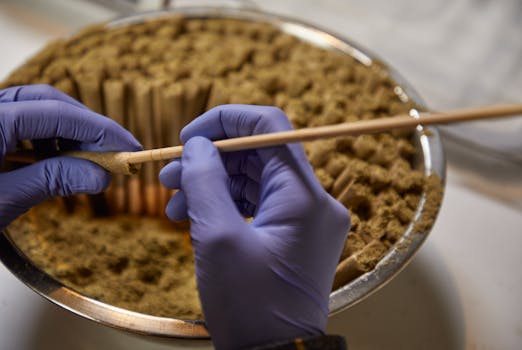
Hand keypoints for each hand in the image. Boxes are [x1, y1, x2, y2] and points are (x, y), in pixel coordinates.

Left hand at [0, 85, 140, 229]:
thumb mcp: (3, 200)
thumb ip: (51, 180)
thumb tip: (101, 176)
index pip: (58, 114)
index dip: (100, 130)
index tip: (129, 146)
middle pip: (49, 101)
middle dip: (87, 125)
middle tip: (114, 151)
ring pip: (36, 107)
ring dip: (67, 130)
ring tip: (88, 159)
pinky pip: (22, 119)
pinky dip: (46, 135)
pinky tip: (58, 158)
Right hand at [160, 105, 349, 348]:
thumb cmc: (248, 305)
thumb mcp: (216, 238)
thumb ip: (205, 181)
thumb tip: (198, 145)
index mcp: (304, 196)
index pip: (269, 126)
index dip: (225, 121)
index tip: (188, 137)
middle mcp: (315, 201)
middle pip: (259, 153)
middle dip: (211, 158)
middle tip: (168, 175)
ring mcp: (308, 219)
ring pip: (256, 179)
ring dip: (214, 183)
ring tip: (174, 202)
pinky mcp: (296, 234)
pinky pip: (260, 203)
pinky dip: (228, 203)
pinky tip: (195, 215)